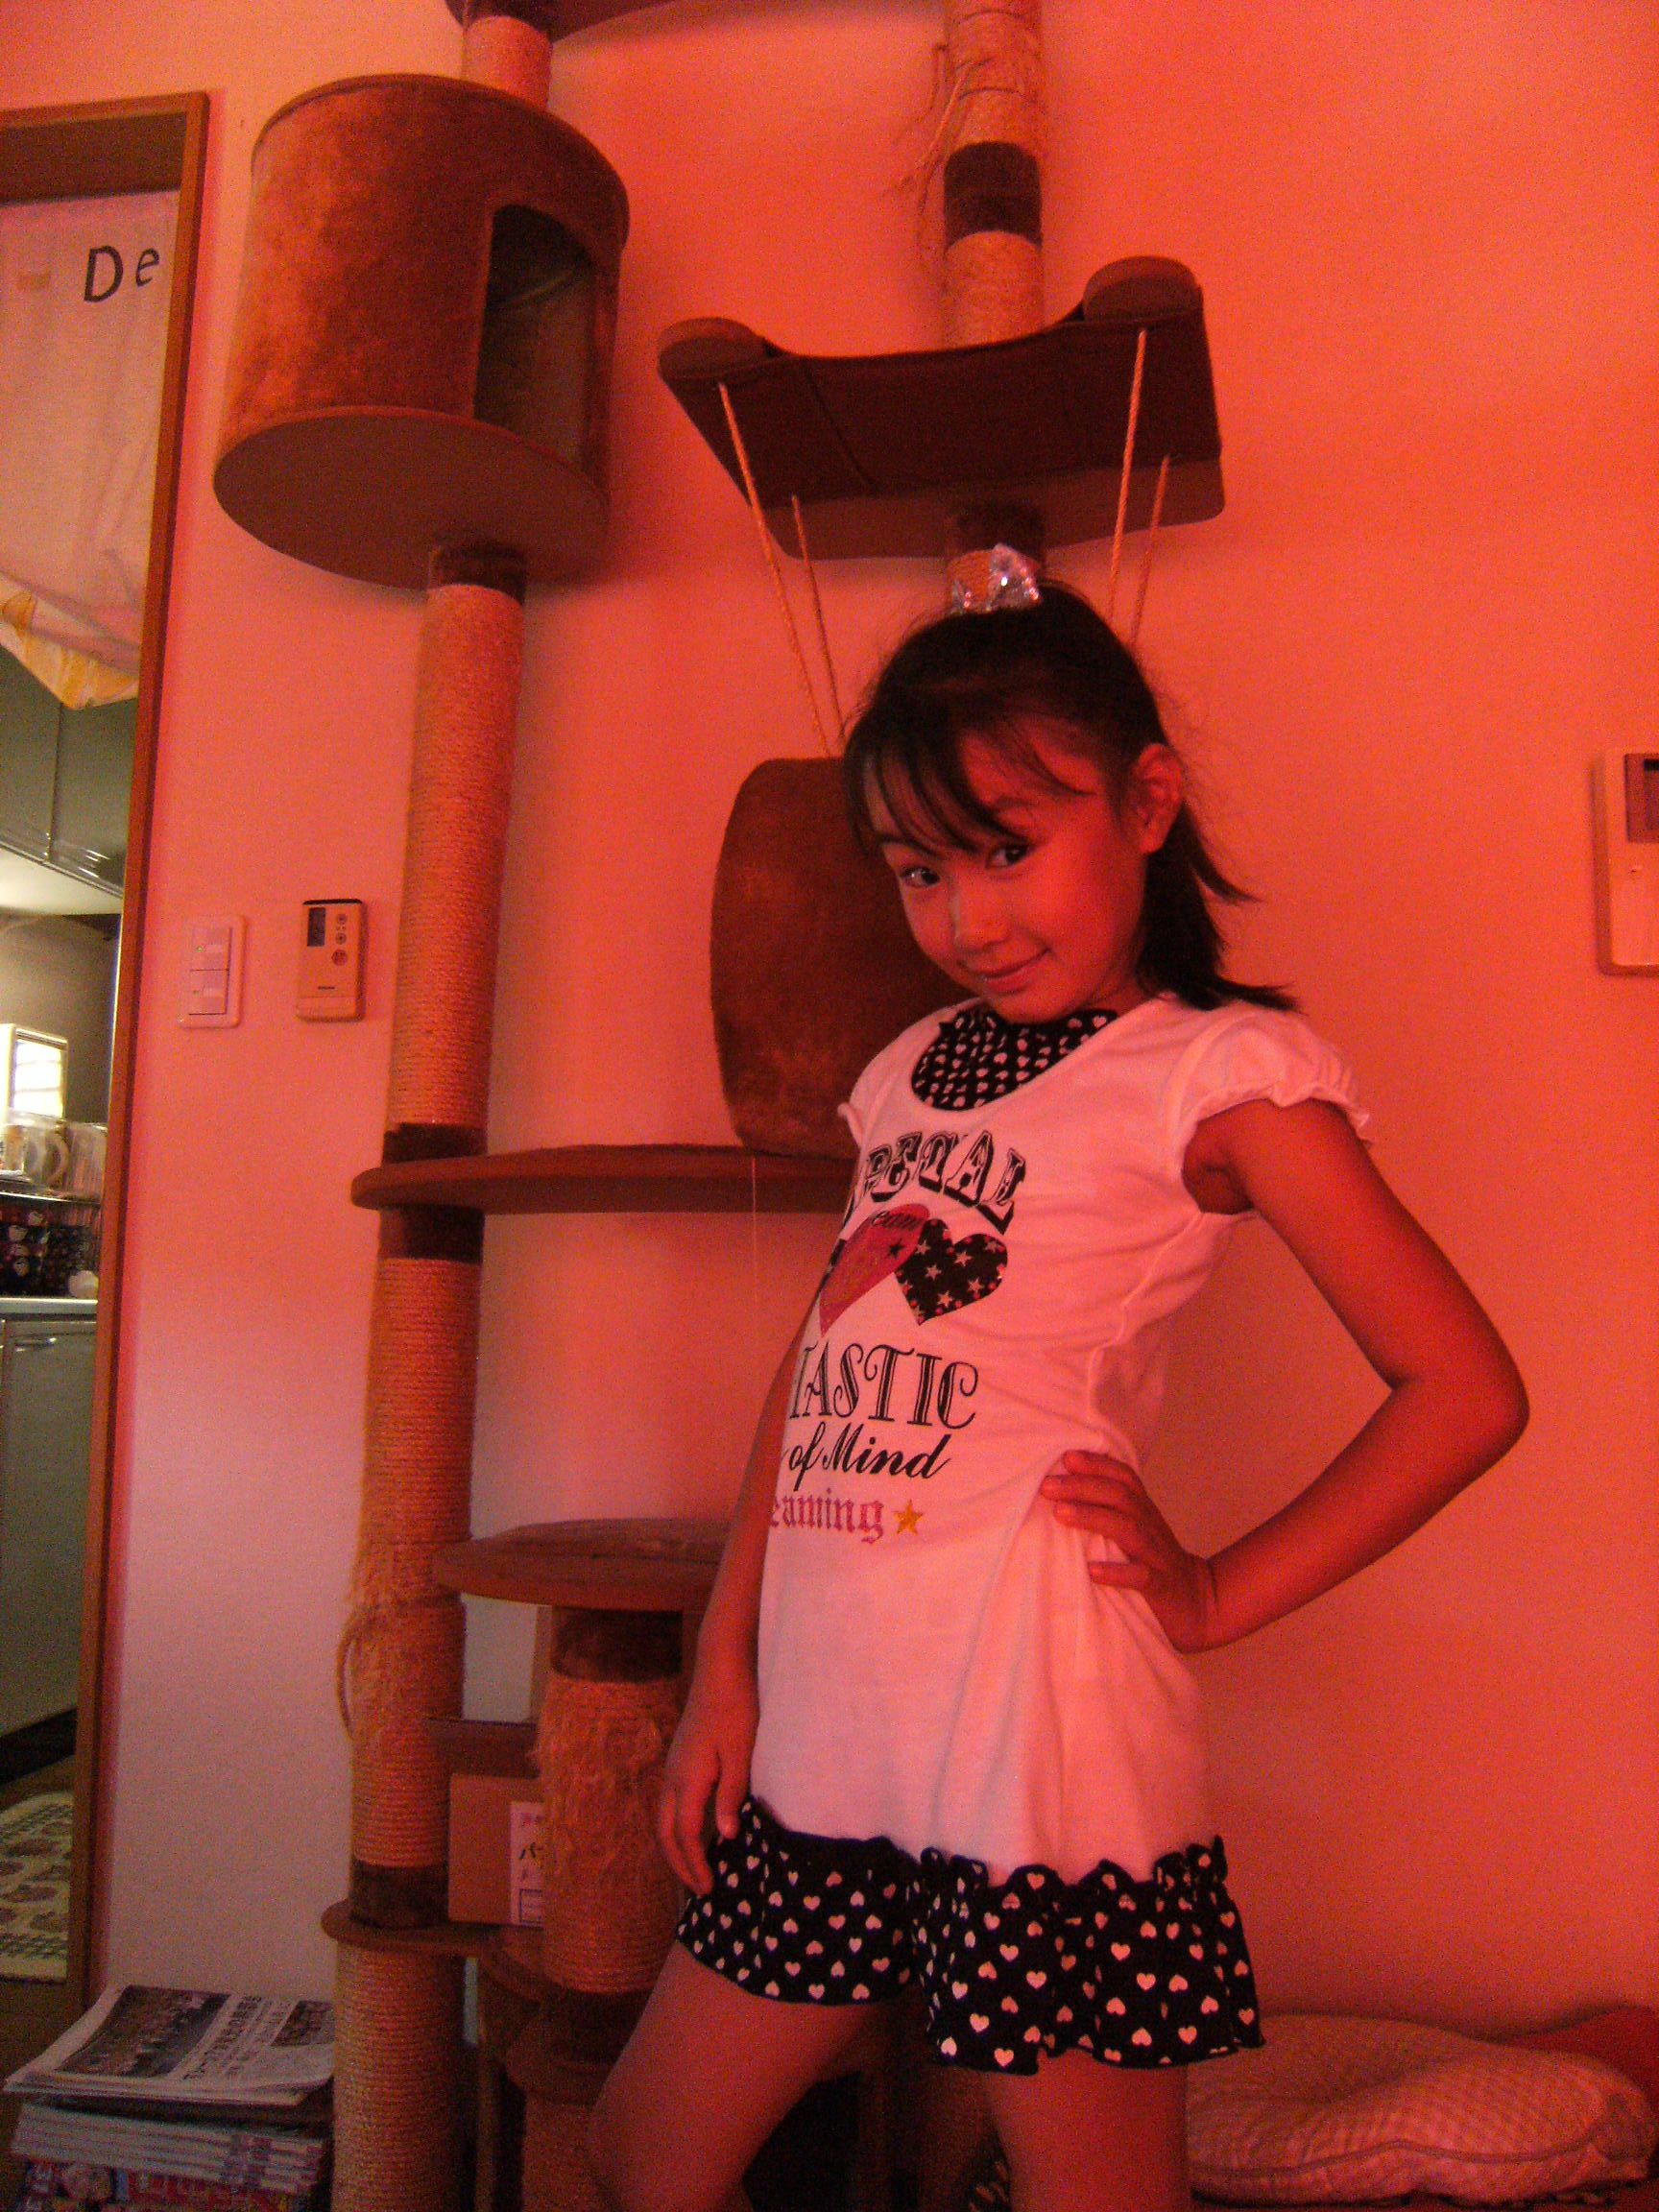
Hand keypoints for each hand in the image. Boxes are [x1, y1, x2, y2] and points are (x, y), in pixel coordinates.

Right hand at [657, 1650, 757, 1895]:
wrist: (720, 1667)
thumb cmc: (736, 1707)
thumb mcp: (741, 1753)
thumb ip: (731, 1795)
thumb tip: (726, 1836)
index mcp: (687, 1779)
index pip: (686, 1835)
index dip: (695, 1865)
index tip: (709, 1890)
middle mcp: (673, 1775)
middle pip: (666, 1832)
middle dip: (679, 1864)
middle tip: (699, 1890)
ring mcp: (673, 1765)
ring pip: (665, 1818)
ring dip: (676, 1846)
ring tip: (695, 1867)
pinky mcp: (679, 1757)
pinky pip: (671, 1803)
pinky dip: (678, 1826)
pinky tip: (697, 1829)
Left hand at [1041, 1451, 1220, 1654]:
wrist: (1201, 1603)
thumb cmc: (1155, 1564)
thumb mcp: (1136, 1532)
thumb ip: (1110, 1511)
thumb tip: (1062, 1495)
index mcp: (1143, 1512)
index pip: (1124, 1478)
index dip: (1098, 1464)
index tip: (1066, 1456)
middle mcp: (1151, 1527)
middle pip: (1120, 1497)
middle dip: (1082, 1486)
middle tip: (1046, 1485)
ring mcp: (1158, 1556)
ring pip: (1129, 1529)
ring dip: (1093, 1518)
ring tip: (1060, 1513)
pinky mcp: (1162, 1587)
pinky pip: (1142, 1577)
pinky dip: (1117, 1572)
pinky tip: (1092, 1571)